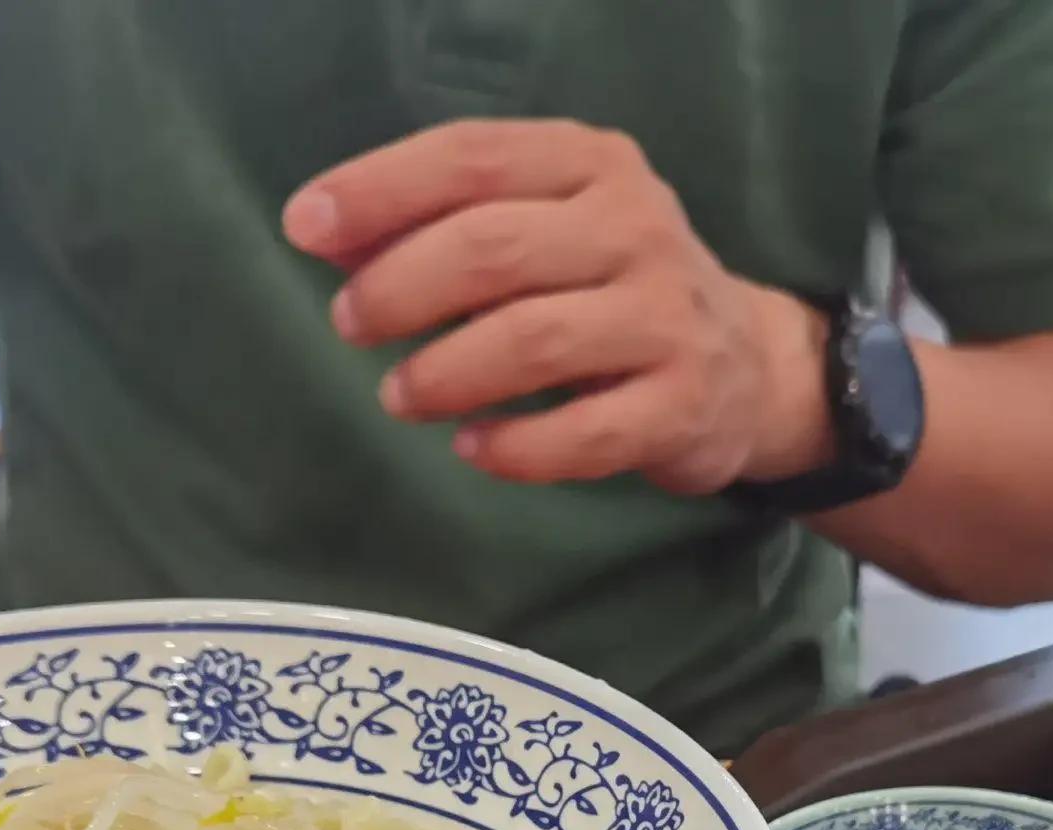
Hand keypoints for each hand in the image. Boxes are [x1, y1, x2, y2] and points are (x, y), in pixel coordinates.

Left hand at [283, 120, 832, 494]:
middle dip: (400, 289)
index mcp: (592, 163)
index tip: (305, 228)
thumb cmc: (613, 288)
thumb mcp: (545, 226)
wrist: (747, 367)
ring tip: (398, 396)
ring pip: (531, 341)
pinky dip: (513, 447)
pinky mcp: (682, 404)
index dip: (379, 191)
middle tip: (352, 325)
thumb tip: (329, 236)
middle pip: (492, 249)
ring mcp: (666, 317)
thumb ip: (446, 222)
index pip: (471, 158)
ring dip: (445, 373)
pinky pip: (582, 435)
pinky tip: (472, 448)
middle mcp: (636, 227)